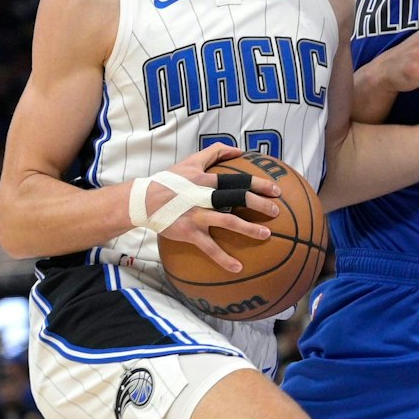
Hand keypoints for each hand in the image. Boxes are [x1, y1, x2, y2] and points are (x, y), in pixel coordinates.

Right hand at [144, 143, 282, 273]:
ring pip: (227, 222)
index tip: (276, 190)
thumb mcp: (191, 161)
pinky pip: (209, 248)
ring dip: (248, 229)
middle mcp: (203, 196)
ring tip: (266, 235)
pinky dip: (223, 258)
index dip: (258, 184)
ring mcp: (196, 215)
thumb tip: (240, 150)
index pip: (237, 179)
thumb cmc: (170, 180)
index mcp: (206, 179)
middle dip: (259, 204)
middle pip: (236, 198)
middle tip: (276, 211)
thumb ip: (216, 152)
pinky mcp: (189, 233)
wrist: (143, 201)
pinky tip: (238, 268)